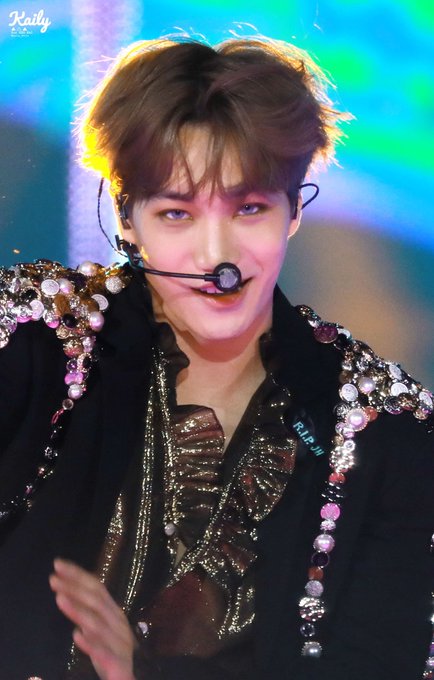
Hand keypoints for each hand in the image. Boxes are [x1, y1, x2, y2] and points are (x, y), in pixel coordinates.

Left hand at [49, 559, 135, 679]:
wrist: (126, 678)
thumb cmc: (109, 651)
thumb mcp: (98, 628)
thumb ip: (87, 612)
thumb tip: (66, 592)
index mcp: (113, 612)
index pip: (97, 587)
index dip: (78, 575)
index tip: (58, 565)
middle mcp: (118, 622)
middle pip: (96, 600)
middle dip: (74, 588)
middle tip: (53, 580)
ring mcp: (120, 641)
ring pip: (98, 623)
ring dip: (78, 610)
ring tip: (59, 600)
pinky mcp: (118, 662)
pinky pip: (103, 652)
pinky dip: (91, 643)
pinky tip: (77, 636)